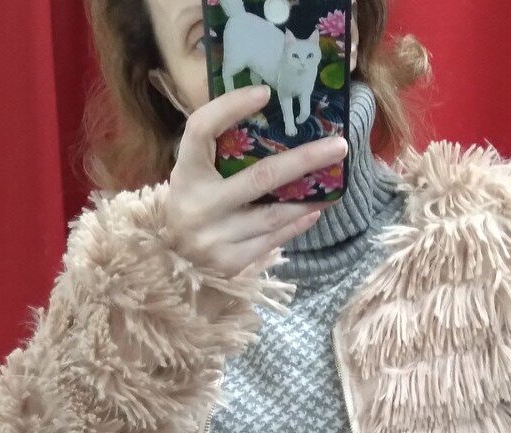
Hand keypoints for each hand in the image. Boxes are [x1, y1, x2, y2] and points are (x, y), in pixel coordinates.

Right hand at [165, 84, 346, 275]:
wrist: (171, 257)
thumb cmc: (192, 201)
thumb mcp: (193, 171)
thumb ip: (218, 147)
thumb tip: (266, 111)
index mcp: (186, 172)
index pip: (202, 129)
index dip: (230, 107)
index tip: (265, 93)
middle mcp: (200, 205)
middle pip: (259, 177)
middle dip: (304, 160)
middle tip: (338, 146)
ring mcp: (215, 237)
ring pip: (272, 215)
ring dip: (308, 198)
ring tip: (336, 183)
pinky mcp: (230, 262)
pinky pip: (272, 240)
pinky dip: (296, 225)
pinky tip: (314, 210)